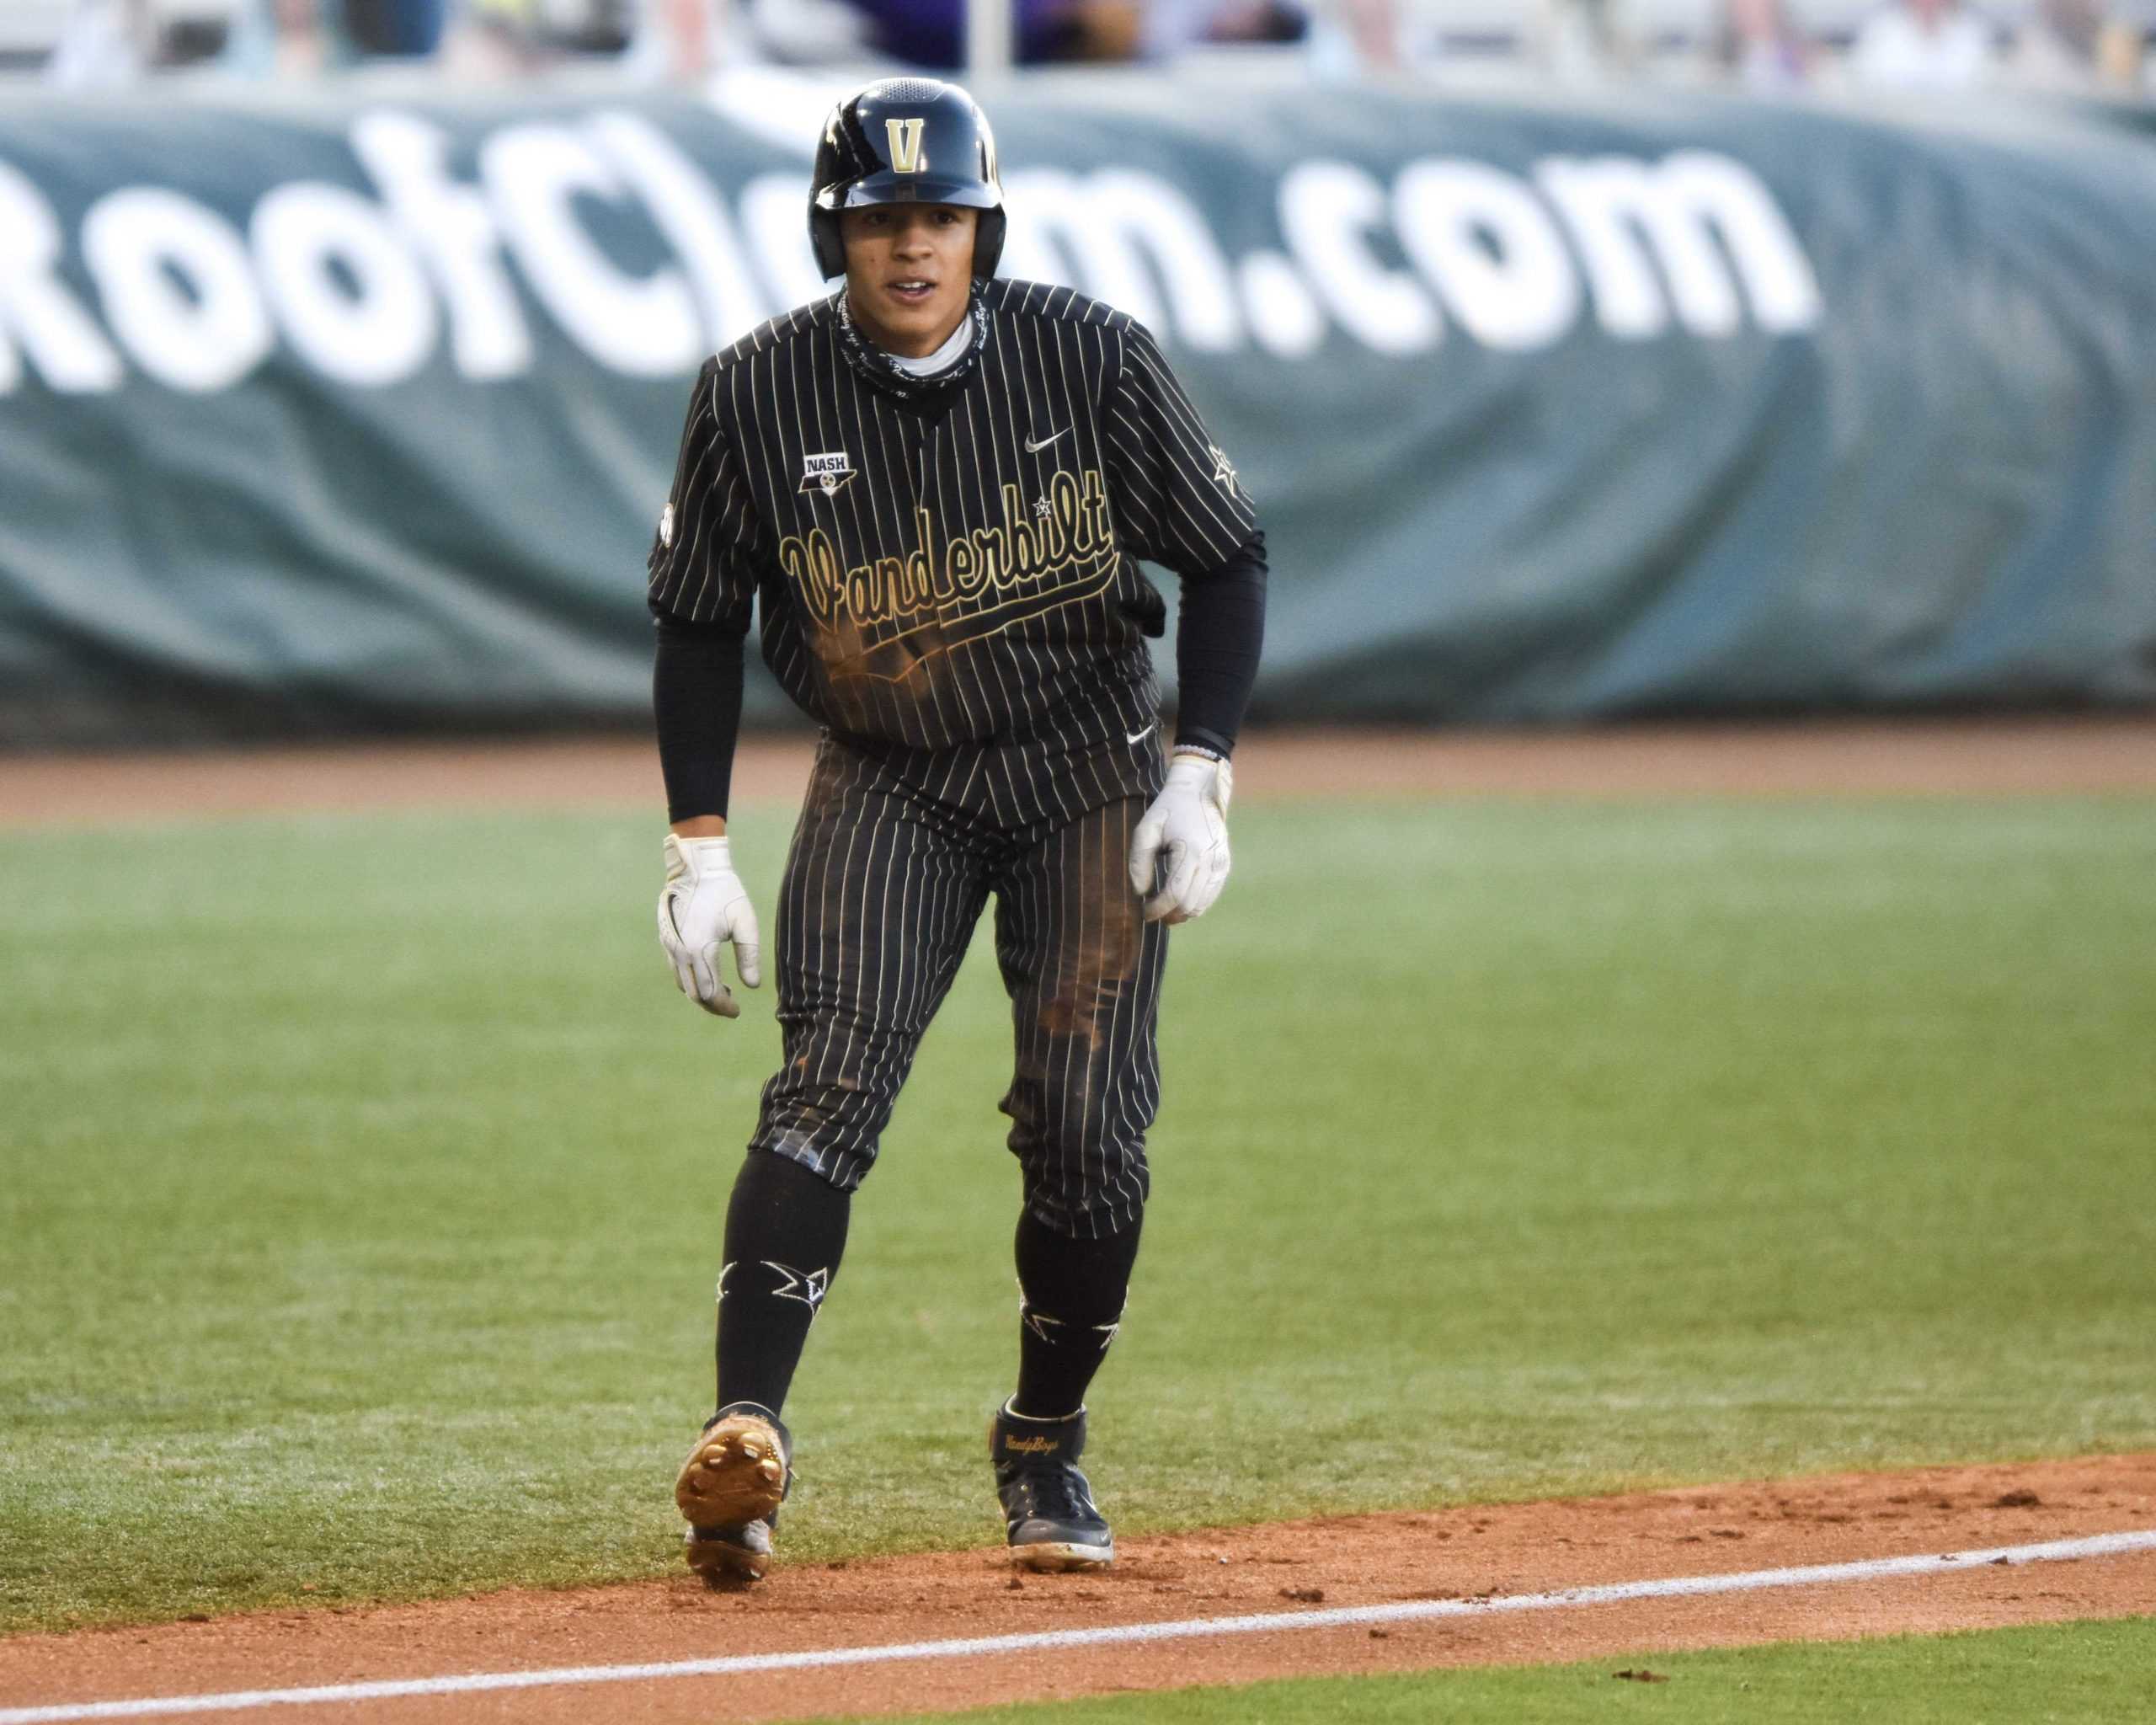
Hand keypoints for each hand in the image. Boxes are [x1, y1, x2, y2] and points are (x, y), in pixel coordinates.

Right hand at [658, 833, 761, 1017]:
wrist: (695, 866)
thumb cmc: (725, 891)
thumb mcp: (745, 922)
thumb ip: (749, 955)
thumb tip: (752, 986)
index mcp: (700, 949)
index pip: (710, 993)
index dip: (723, 1006)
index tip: (737, 1011)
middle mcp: (680, 951)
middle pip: (694, 993)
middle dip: (712, 1004)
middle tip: (731, 1005)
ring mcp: (670, 945)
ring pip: (682, 983)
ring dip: (700, 993)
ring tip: (722, 990)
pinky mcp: (666, 938)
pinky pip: (675, 969)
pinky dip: (691, 978)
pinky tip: (707, 973)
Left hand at [1128, 753, 1232, 924]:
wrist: (1199, 791)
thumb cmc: (1168, 810)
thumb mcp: (1146, 829)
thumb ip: (1139, 861)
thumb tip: (1141, 892)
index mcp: (1191, 850)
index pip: (1175, 894)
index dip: (1157, 909)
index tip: (1143, 912)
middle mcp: (1211, 860)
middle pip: (1189, 904)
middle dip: (1168, 914)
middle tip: (1151, 911)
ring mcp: (1221, 864)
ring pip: (1201, 905)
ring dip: (1181, 913)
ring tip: (1163, 909)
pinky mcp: (1224, 865)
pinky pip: (1210, 896)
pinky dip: (1194, 904)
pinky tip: (1178, 899)